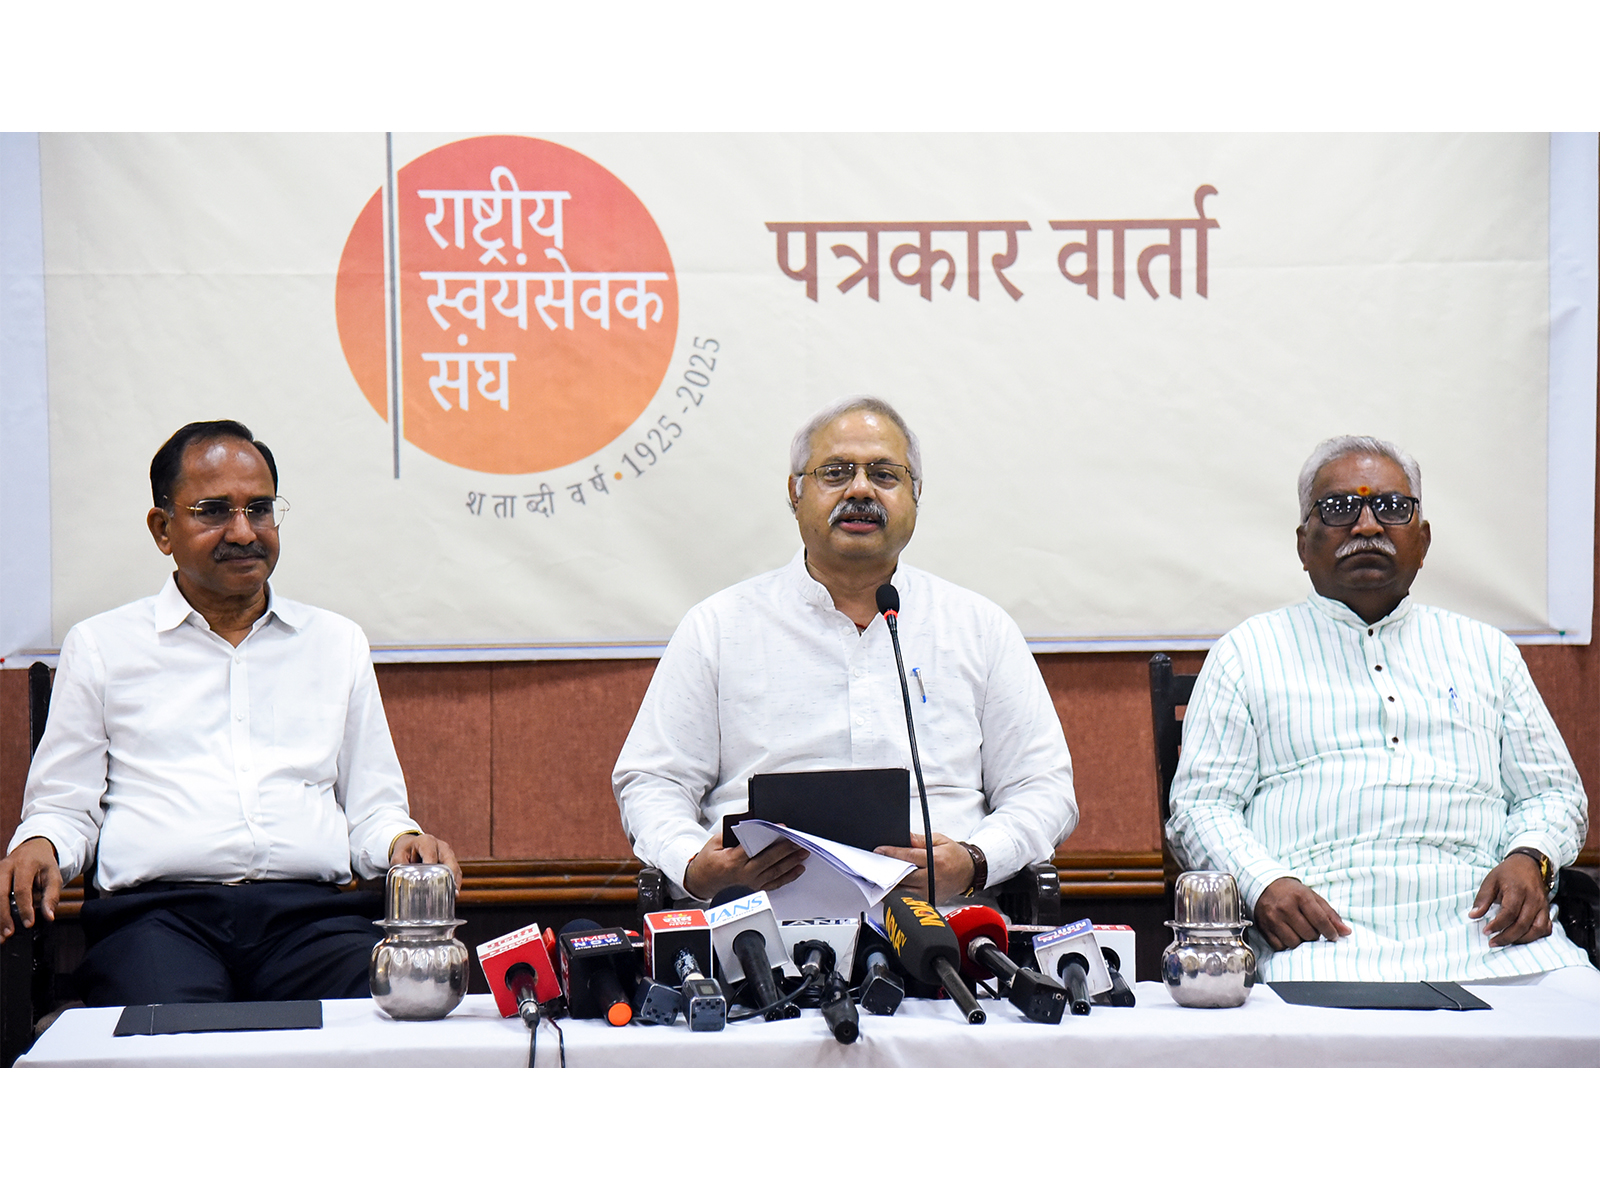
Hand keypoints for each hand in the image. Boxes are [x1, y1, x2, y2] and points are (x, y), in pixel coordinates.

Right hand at [0, 837, 63, 940]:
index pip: (22, 889)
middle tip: (9, 933)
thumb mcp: (54, 876)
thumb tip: (49, 916)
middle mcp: (6, 867)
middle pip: (0, 893)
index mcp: (25, 864)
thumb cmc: (43, 864)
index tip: (29, 924)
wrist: (32, 849)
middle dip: (3, 916)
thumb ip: (51, 896)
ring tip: (1, 935)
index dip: (25, 908)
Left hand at [390, 833, 461, 890]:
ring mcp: (448, 853)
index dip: (433, 870)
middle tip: (449, 891)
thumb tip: (405, 882)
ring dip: (455, 881)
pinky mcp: (451, 860)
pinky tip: (454, 892)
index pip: (431, 857)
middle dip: (450, 877)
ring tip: (453, 894)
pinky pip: (456, 871)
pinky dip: (455, 882)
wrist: (411, 844)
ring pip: (455, 867)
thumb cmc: (405, 851)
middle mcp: (440, 846)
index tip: (431, 883)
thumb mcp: (398, 857)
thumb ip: (401, 867)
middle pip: (449, 861)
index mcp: (426, 842)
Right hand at [683, 829, 807, 900]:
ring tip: (803, 852)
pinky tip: (798, 869)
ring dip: (792, 862)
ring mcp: (751, 883)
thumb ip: (733, 833)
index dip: (770, 838)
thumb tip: (751, 822)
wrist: (702, 881)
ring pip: (775, 872)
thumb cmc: (709, 861)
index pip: (755, 847)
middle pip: (769, 860)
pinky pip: (775, 883)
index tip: (782, 828)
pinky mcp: (755, 888)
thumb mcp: (715, 842)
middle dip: (786, 850)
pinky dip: (788, 876)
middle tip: (799, 841)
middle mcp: (743, 874)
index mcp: (732, 861)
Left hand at [874, 832, 973, 904]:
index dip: (891, 853)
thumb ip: (919, 839)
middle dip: (887, 871)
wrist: (969, 872)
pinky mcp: (930, 900)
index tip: (879, 851)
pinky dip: (898, 895)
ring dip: (889, 886)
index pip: (908, 856)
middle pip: (903, 876)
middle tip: (874, 866)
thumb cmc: (955, 856)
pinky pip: (909, 899)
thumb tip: (904, 837)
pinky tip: (889, 890)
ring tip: (878, 879)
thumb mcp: (940, 840)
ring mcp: (930, 891)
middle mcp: (932, 878)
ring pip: (904, 891)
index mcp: (935, 860)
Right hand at [1253, 877, 1351, 950]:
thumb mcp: (1312, 897)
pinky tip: (1288, 935)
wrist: (1264, 885)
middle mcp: (1285, 907)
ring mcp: (1273, 918)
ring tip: (1299, 932)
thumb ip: (1330, 914)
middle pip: (1309, 934)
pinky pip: (1280, 946)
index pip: (1320, 920)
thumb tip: (1346, 932)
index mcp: (1300, 897)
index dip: (1330, 932)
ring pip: (1294, 943)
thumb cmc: (1292, 892)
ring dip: (1300, 941)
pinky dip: (1286, 944)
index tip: (1333, 936)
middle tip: (1312, 930)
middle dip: (1314, 935)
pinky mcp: (1264, 928)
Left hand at [1469, 854, 1552, 946]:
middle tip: (1493, 942)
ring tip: (1506, 942)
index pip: (1509, 913)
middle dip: (1507, 937)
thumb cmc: (1507, 873)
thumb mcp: (1490, 881)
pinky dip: (1536, 936)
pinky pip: (1546, 928)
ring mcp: (1542, 905)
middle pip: (1523, 924)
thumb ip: (1482, 899)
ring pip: (1537, 929)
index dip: (1497, 925)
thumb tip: (1473, 916)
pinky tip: (1522, 938)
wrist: (1528, 863)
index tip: (1486, 931)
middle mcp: (1533, 899)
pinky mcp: (1547, 910)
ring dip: (1521, 939)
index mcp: (1517, 890)